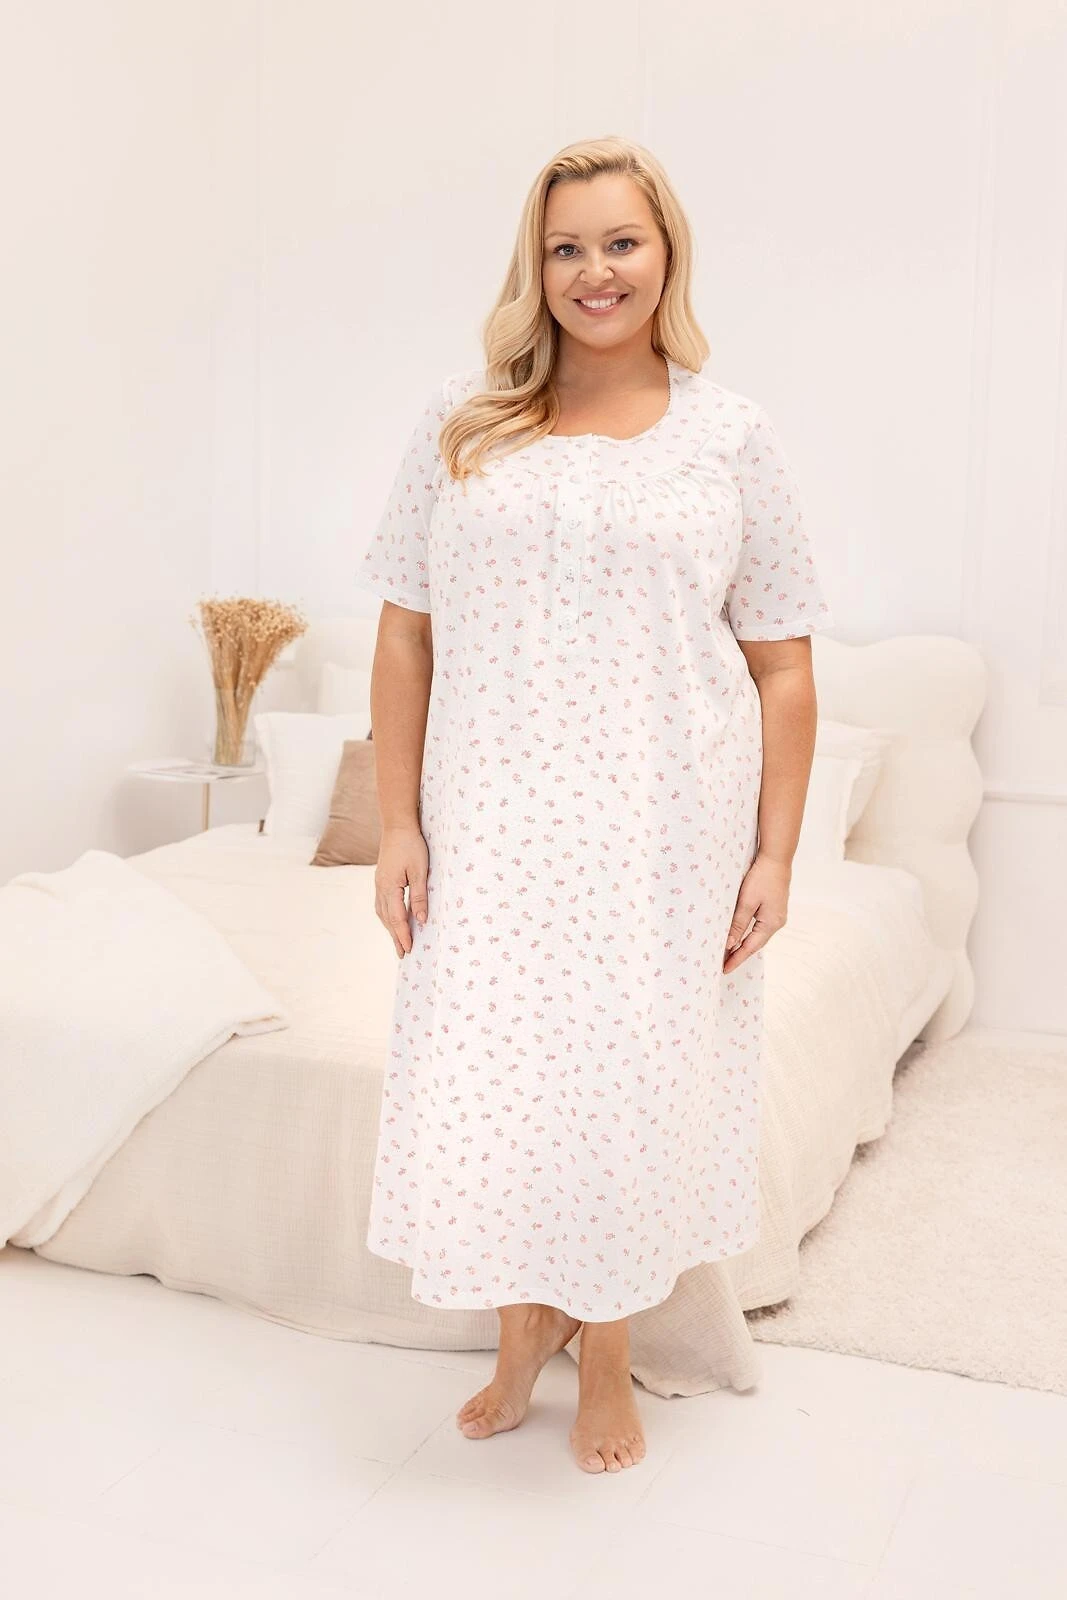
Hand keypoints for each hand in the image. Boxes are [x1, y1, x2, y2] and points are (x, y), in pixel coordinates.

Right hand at [374, 825, 428, 957]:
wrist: (397, 826)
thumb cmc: (412, 846)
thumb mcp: (420, 871)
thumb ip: (419, 896)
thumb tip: (420, 920)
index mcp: (389, 887)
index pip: (397, 918)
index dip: (403, 935)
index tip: (408, 950)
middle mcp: (380, 888)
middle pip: (387, 919)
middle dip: (395, 937)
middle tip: (402, 954)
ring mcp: (379, 883)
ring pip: (382, 912)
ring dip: (390, 928)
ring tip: (398, 941)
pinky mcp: (381, 879)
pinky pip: (382, 904)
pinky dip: (387, 916)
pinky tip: (393, 919)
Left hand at [722, 852, 790, 972]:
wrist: (776, 858)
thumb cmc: (762, 877)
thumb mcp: (746, 901)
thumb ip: (738, 924)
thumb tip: (730, 944)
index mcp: (771, 923)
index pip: (750, 947)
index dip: (736, 959)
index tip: (724, 969)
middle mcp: (777, 922)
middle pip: (755, 944)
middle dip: (739, 955)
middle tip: (723, 965)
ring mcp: (777, 916)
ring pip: (757, 936)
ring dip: (743, 945)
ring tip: (728, 954)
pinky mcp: (774, 909)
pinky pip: (759, 927)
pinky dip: (748, 934)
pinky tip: (739, 936)